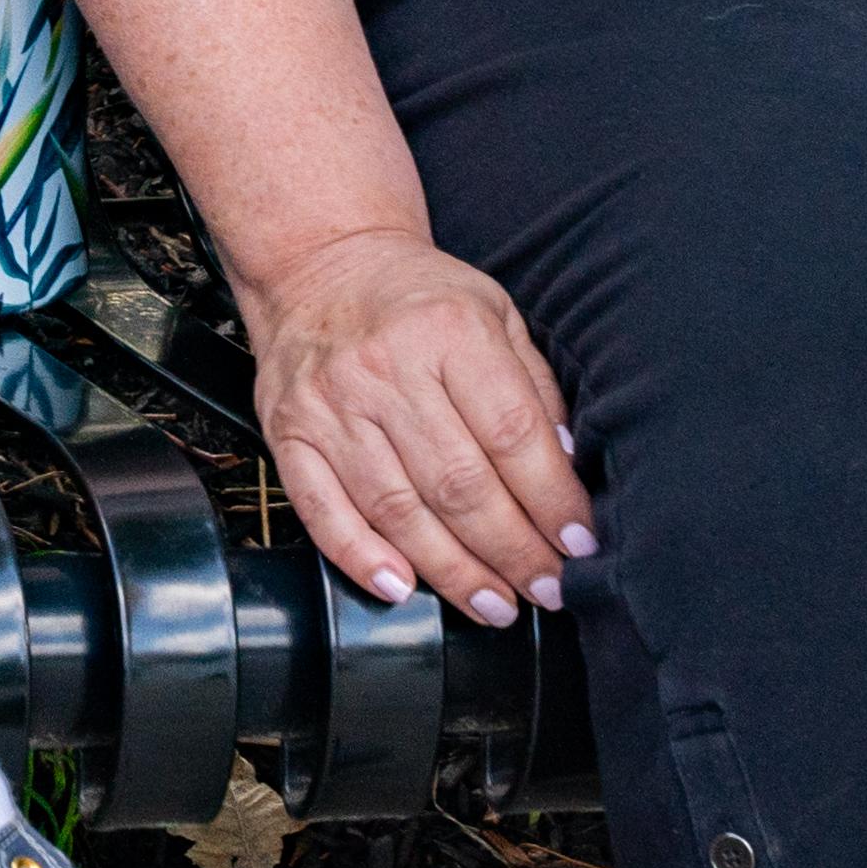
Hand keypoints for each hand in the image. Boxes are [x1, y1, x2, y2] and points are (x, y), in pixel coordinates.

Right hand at [235, 225, 592, 627]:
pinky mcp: (287, 431)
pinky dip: (360, 556)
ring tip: (495, 605)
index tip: (579, 545)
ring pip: (397, 509)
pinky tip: (402, 588)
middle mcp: (386, 367)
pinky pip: (321, 508)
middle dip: (512, 551)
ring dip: (452, 570)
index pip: (512, 435)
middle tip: (547, 590)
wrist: (319, 263)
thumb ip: (534, 388)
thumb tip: (568, 469)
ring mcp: (330, 403)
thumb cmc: (419, 297)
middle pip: (459, 484)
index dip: (552, 500)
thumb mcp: (495, 314)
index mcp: (449, 330)